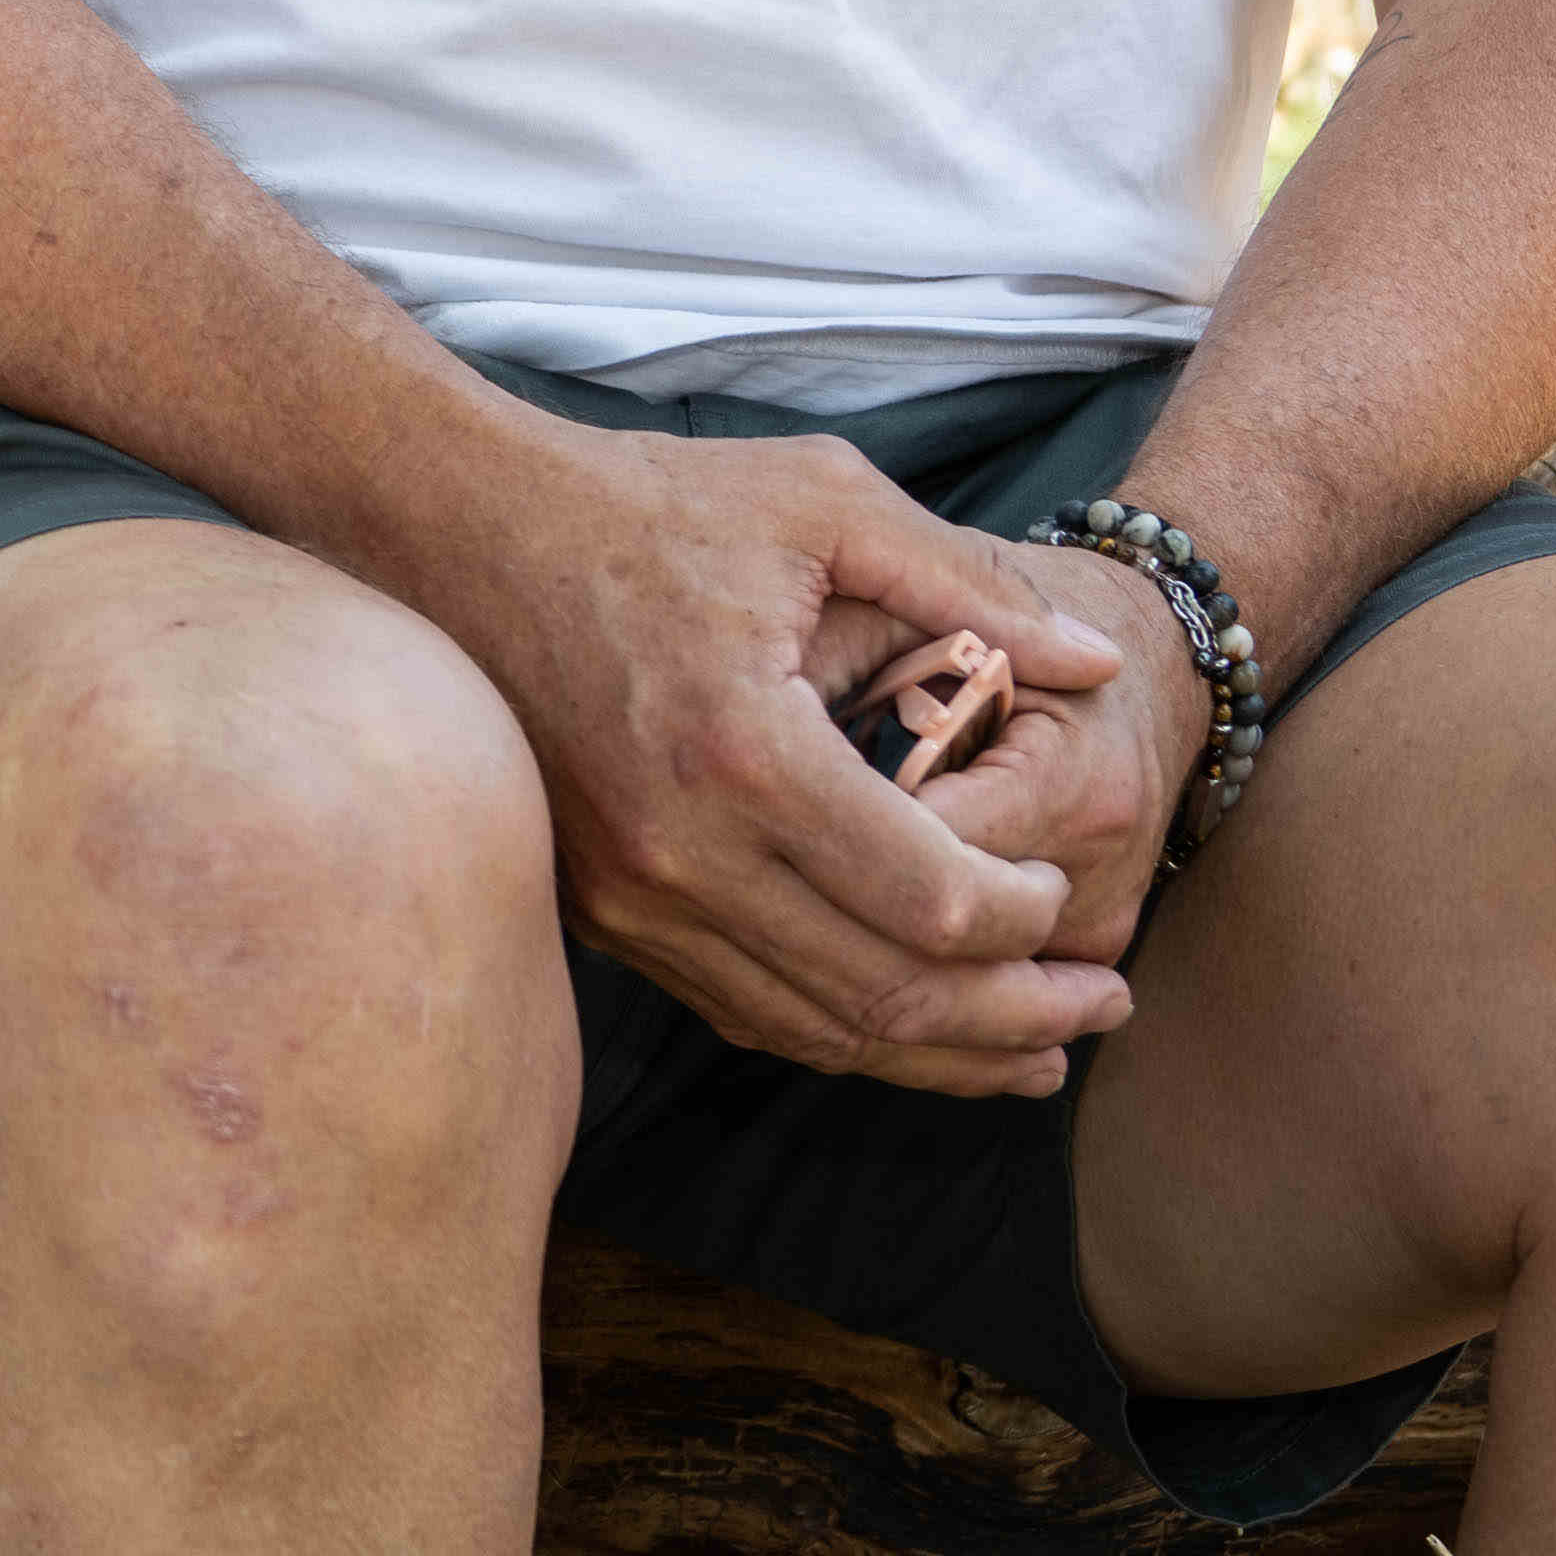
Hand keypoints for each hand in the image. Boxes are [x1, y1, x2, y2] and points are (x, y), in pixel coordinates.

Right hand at [383, 417, 1143, 1096]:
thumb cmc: (641, 502)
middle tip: (1103, 1009)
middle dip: (1016, 1017)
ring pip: (815, 1026)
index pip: (931, 900)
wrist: (452, 528)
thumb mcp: (820, 502)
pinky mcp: (598, 908)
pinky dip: (839, 1033)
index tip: (1070, 897)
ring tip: (1035, 1051)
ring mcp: (628, 893)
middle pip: (886, 992)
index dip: (1028, 921)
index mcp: (748, 750)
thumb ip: (969, 582)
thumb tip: (1101, 658)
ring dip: (939, 1053)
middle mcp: (681, 849)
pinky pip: (740, 1007)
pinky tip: (908, 1028)